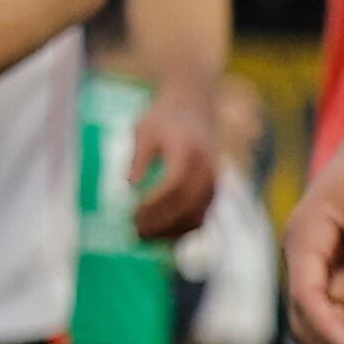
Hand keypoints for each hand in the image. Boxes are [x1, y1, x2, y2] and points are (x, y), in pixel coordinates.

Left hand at [126, 84, 220, 244]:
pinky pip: (203, 216)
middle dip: (160, 224)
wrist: (195, 105)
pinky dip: (184, 229)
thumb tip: (129, 186)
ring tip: (144, 238)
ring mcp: (214, 181)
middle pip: (186, 206)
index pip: (173, 186)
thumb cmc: (163, 116)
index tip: (131, 216)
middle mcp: (206, 169)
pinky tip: (162, 235)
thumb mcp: (144, 130)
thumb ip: (138, 158)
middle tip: (134, 234)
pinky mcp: (214, 189)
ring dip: (171, 232)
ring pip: (197, 216)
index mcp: (187, 152)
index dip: (153, 205)